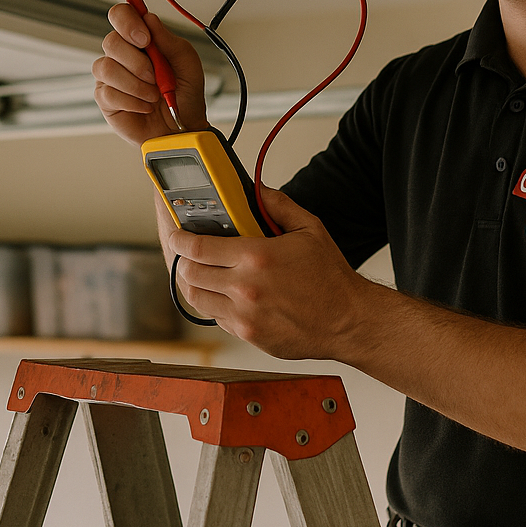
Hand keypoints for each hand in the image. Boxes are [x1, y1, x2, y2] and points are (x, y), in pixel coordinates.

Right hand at [92, 1, 208, 144]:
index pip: (121, 14)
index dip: (128, 22)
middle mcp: (122, 55)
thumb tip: (149, 19)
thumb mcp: (188, 64)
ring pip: (106, 67)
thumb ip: (169, 41)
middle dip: (136, 61)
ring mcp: (111, 77)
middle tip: (155, 76)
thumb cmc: (184, 95)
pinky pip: (108, 93)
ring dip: (136, 84)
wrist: (183, 129)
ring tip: (154, 95)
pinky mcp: (105, 99)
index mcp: (141, 40)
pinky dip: (133, 101)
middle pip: (111, 41)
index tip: (145, 39)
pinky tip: (145, 106)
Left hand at [167, 187, 371, 359]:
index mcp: (256, 258)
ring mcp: (244, 316)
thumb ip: (278, 205)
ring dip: (193, 283)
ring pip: (196, 299)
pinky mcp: (248, 336)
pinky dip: (213, 304)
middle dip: (184, 260)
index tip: (177, 235)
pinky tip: (224, 293)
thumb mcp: (309, 229)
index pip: (197, 248)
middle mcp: (245, 289)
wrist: (348, 321)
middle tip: (189, 253)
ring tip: (202, 273)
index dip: (179, 240)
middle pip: (189, 273)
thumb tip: (256, 191)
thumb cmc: (331, 278)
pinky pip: (215, 318)